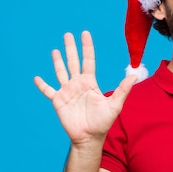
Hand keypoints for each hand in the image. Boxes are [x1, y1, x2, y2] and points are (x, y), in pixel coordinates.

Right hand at [34, 31, 136, 145]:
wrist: (90, 137)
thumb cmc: (103, 122)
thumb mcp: (115, 104)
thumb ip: (123, 89)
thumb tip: (134, 76)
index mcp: (90, 82)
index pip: (88, 61)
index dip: (87, 47)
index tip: (85, 33)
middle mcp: (78, 84)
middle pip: (73, 62)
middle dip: (70, 48)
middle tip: (68, 34)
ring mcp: (67, 92)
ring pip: (60, 72)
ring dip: (57, 61)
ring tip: (55, 50)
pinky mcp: (58, 101)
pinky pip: (48, 91)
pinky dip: (42, 85)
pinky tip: (37, 78)